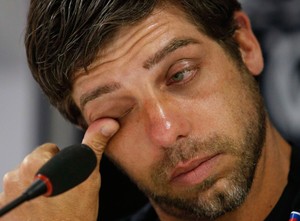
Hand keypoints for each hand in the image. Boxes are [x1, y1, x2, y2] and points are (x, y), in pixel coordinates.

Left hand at [0, 118, 118, 220]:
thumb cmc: (75, 215)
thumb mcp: (90, 176)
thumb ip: (94, 145)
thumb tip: (107, 123)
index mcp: (34, 162)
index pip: (49, 150)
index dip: (62, 163)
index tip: (68, 179)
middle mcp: (14, 176)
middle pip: (37, 164)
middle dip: (49, 174)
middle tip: (63, 193)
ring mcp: (5, 194)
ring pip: (28, 180)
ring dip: (39, 187)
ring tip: (52, 204)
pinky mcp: (4, 210)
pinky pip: (18, 196)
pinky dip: (28, 202)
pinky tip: (40, 213)